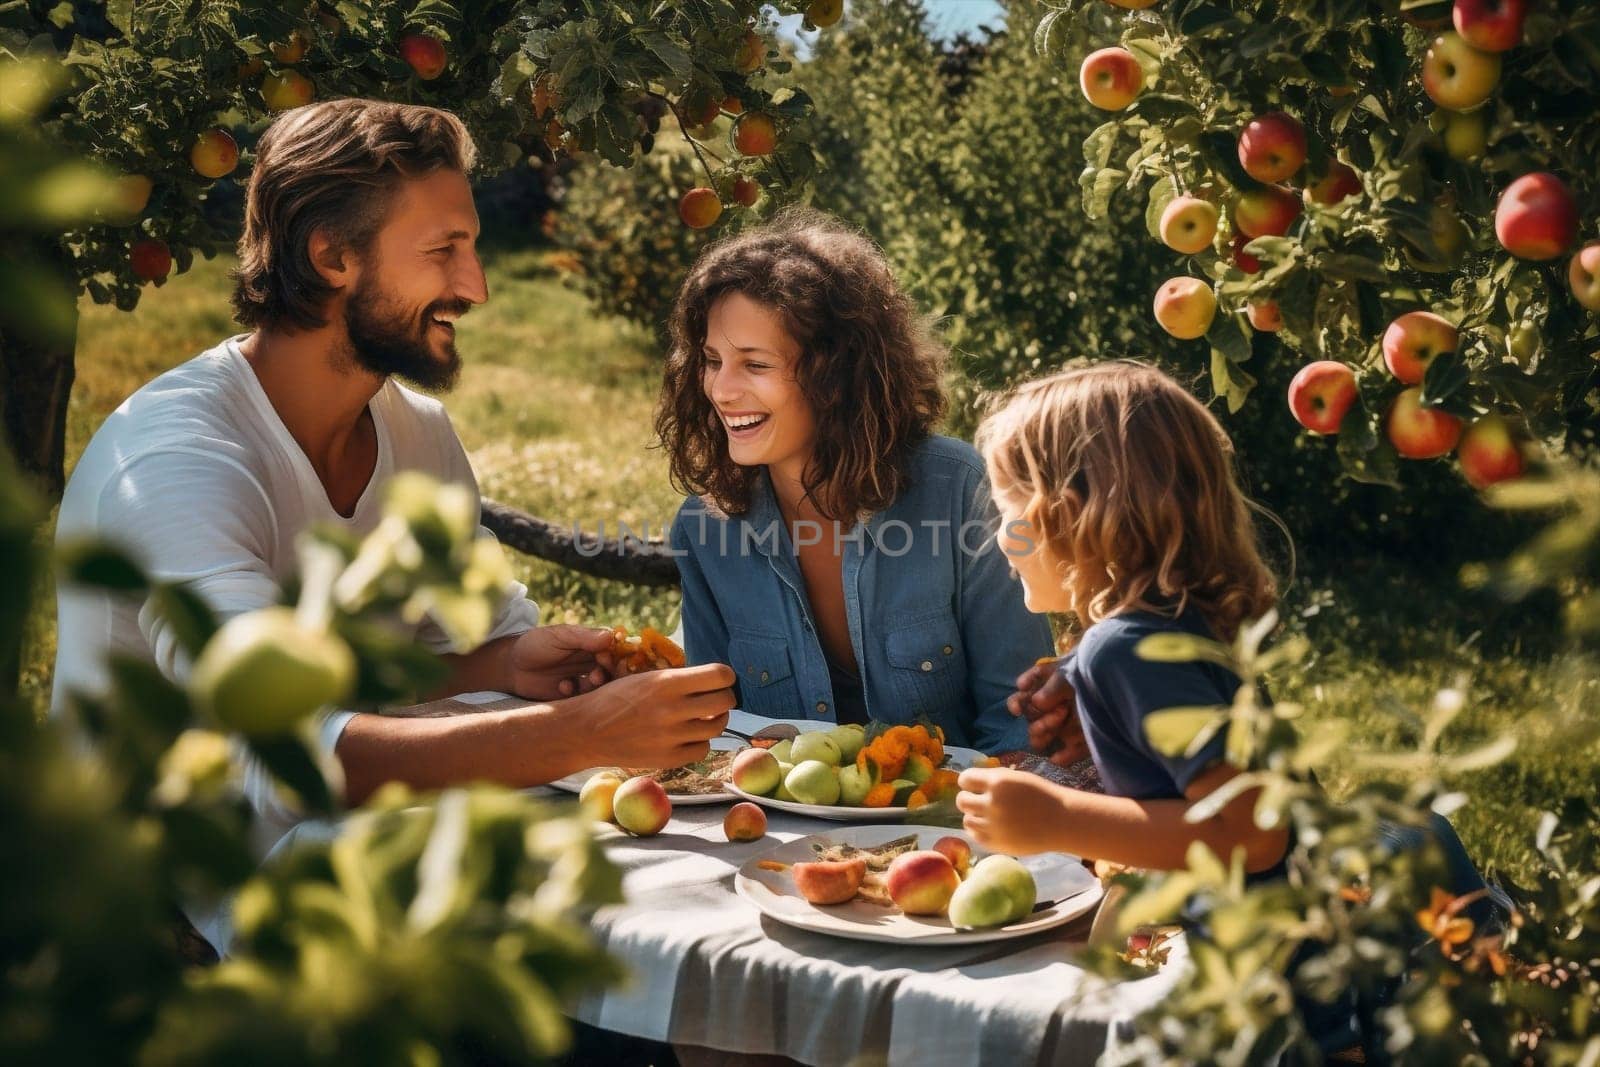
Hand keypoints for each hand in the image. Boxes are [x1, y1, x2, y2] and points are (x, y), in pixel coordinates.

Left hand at [504, 624, 615, 700]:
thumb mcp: (559, 636)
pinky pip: (585, 699)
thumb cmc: (535, 644)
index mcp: (591, 644)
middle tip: (598, 675)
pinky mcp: (573, 696)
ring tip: (588, 680)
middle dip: (609, 674)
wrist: (511, 666)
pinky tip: (563, 686)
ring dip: (596, 684)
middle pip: (613, 670)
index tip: (608, 659)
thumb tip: (610, 636)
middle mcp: (591, 662)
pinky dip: (577, 693)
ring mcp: (582, 679)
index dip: (615, 655)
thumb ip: (583, 637)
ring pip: (601, 686)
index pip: (613, 650)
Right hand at [564, 662, 735, 769]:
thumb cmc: (615, 698)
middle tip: (715, 699)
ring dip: (714, 721)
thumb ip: (679, 679)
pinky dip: (699, 742)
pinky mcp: (668, 759)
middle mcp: (673, 709)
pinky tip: (687, 736)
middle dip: (724, 698)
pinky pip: (702, 750)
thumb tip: (715, 681)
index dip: (725, 676)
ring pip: (717, 727)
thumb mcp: (646, 678)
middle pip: (725, 702)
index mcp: (667, 682)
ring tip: (702, 717)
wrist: (586, 730)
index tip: (720, 679)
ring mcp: (672, 736)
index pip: (720, 675)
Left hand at [955, 767, 1072, 855]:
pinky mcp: (996, 843)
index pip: (965, 779)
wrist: (1061, 821)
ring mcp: (993, 825)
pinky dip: (979, 831)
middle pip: (962, 800)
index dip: (968, 782)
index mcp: (998, 782)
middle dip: (968, 799)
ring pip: (966, 820)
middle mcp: (992, 803)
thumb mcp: (1017, 778)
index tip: (974, 785)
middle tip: (979, 802)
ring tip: (987, 816)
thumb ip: (994, 779)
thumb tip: (971, 782)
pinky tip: (991, 827)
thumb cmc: (1042, 796)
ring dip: (974, 816)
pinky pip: (975, 836)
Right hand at [1007, 659, 1088, 766]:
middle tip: (1060, 711)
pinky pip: (1069, 752)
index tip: (1016, 709)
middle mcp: (1057, 703)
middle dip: (1038, 716)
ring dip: (1045, 731)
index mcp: (1052, 683)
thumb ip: (1051, 688)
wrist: (1126, 684)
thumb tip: (1035, 703)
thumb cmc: (1094, 672)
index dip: (1018, 701)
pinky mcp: (1084, 739)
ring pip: (1044, 734)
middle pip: (1032, 716)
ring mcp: (1070, 722)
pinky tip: (1056, 759)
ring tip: (1062, 721)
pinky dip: (1062, 756)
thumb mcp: (1070, 673)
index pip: (1026, 692)